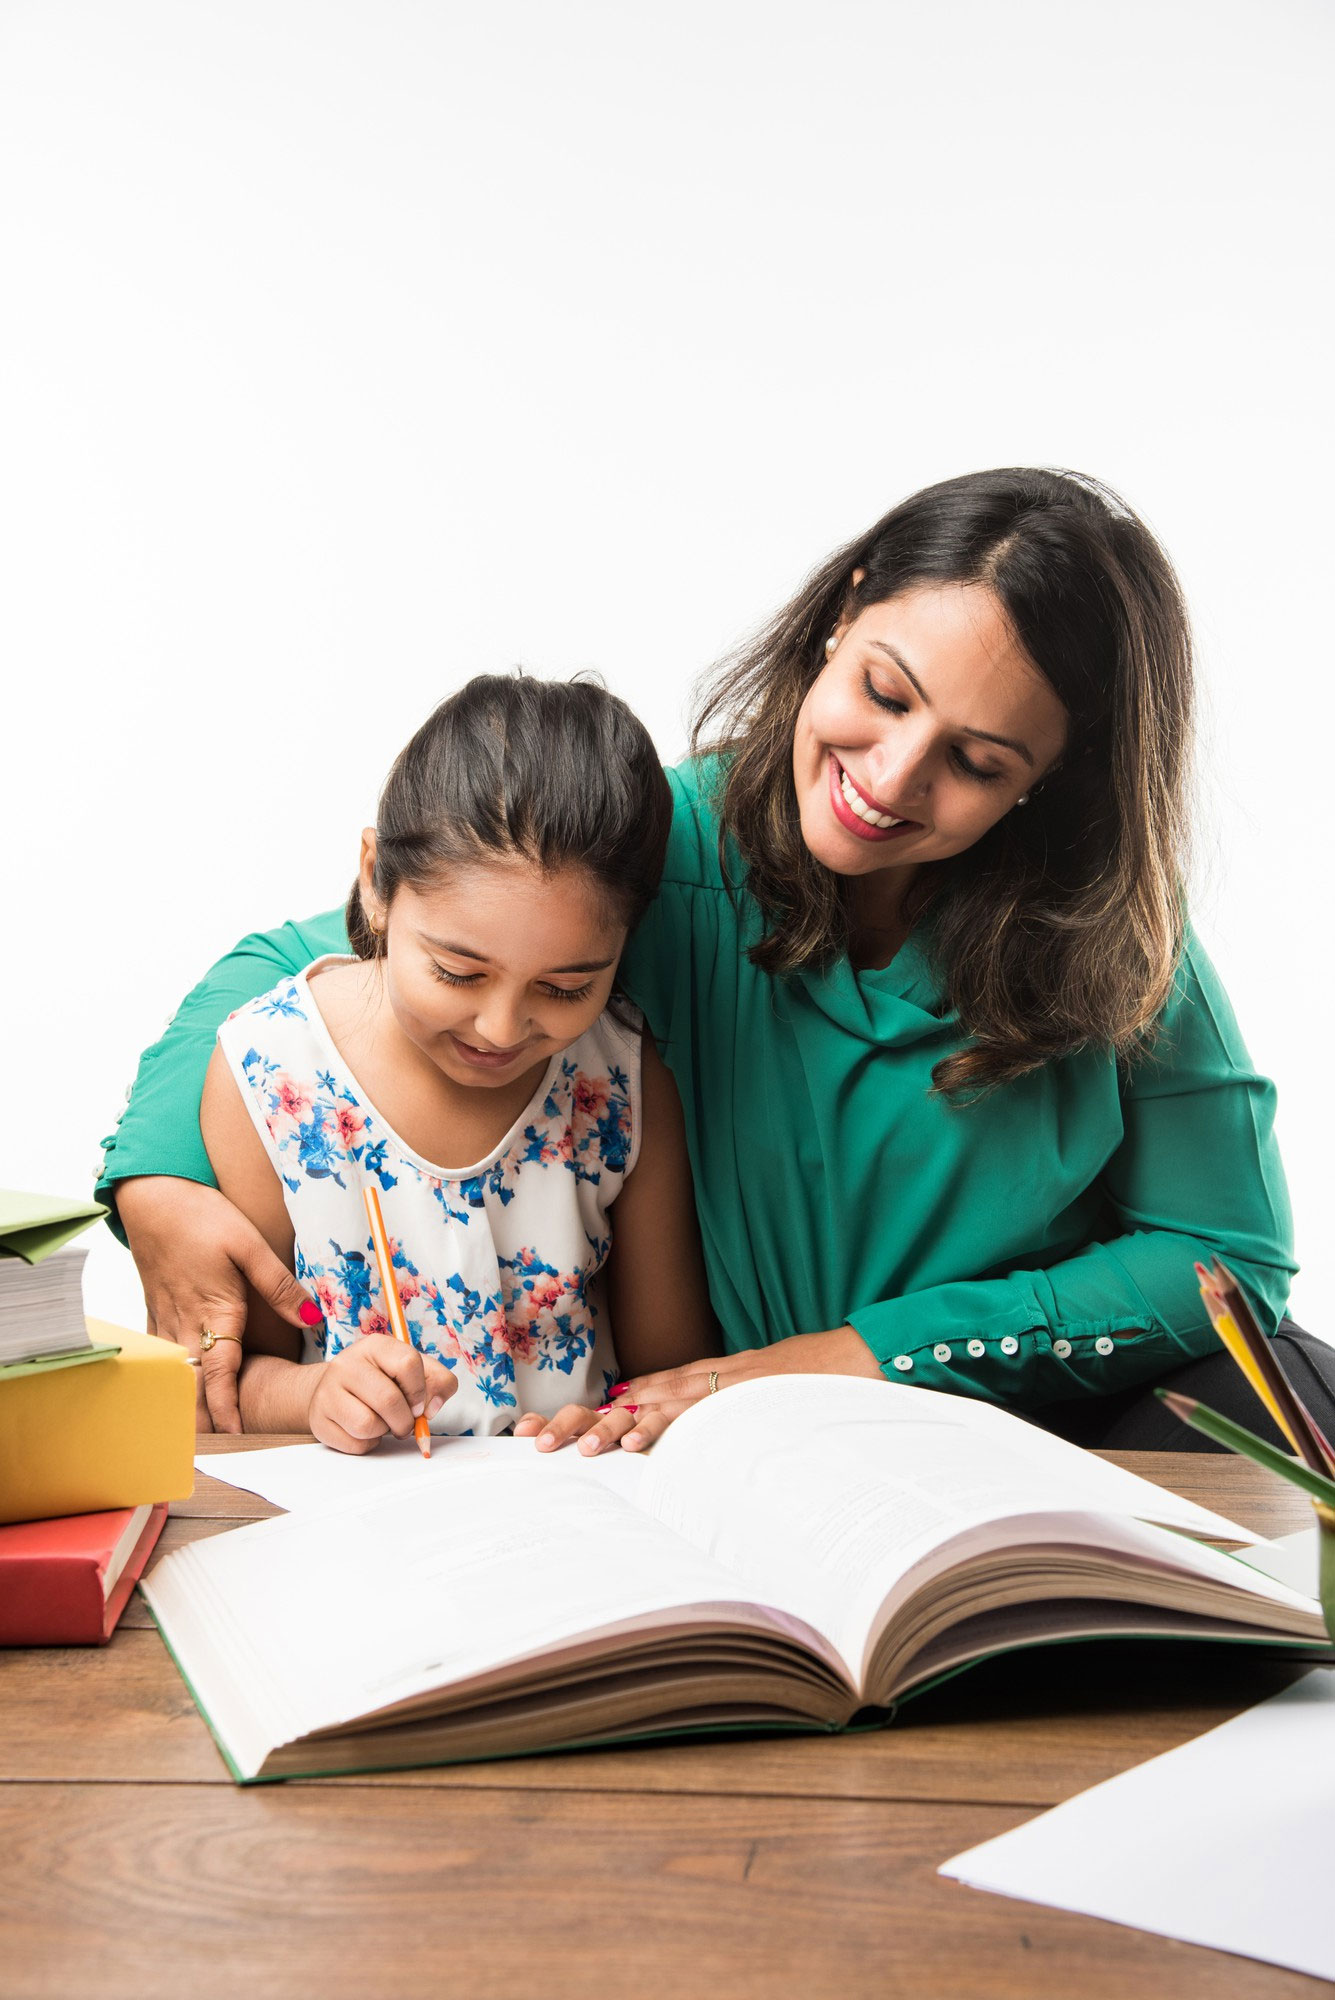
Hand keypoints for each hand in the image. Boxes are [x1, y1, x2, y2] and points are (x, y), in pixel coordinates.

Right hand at [116, 1176, 319, 1435]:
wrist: (151, 1197)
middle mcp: (185, 1324)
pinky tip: (183, 1387)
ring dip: (190, 1401)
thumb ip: (280, 1285)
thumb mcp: (249, 1245)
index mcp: (214, 1312)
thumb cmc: (201, 1217)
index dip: (228, 1409)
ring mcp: (165, 1319)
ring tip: (205, 1430)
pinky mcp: (155, 1310)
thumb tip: (313, 1316)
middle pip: (194, 1386)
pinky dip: (174, 1376)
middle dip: (205, 1419)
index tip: (238, 1436)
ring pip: (177, 1374)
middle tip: (223, 1447)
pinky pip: (164, 1355)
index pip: (220, 1375)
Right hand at [306, 1337, 456, 1454]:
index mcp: (375, 1346)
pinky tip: (364, 1430)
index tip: (419, 1404)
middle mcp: (347, 1364)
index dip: (420, 1391)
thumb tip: (432, 1407)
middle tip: (405, 1422)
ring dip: (384, 1432)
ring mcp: (328, 1391)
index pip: (407, 1364)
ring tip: (381, 1422)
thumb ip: (438, 1382)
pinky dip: (368, 1444)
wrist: (334, 1390)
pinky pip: (354, 1443)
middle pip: (389, 1400)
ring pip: (368, 1425)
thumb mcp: (414, 1372)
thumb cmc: (382, 1381)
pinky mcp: (318, 1420)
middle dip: (405, 1420)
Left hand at [513, 1328, 881, 1453]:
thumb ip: (714, 1423)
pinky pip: (700, 1411)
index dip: (579, 1415)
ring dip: (611, 1427)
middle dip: (577, 1420)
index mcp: (696, 1386)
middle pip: (625, 1400)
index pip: (627, 1399)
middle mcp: (700, 1381)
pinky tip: (638, 1439)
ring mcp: (721, 1386)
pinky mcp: (745, 1395)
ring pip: (653, 1404)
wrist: (859, 1356)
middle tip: (532, 1442)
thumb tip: (680, 1452)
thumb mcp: (751, 1408)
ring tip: (573, 1448)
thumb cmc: (808, 1389)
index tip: (532, 1432)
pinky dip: (668, 1423)